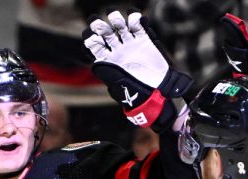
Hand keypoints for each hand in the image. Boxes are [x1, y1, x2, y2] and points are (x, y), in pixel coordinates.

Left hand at [83, 10, 191, 131]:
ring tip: (115, 19)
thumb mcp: (117, 83)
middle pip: (106, 33)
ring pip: (120, 27)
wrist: (156, 91)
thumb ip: (106, 71)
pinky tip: (133, 18)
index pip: (96, 46)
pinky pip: (138, 27)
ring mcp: (131, 45)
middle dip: (100, 27)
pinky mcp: (144, 41)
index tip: (90, 36)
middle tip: (97, 23)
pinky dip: (135, 20)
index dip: (91, 39)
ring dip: (116, 21)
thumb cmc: (135, 91)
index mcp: (108, 61)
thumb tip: (95, 62)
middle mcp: (118, 51)